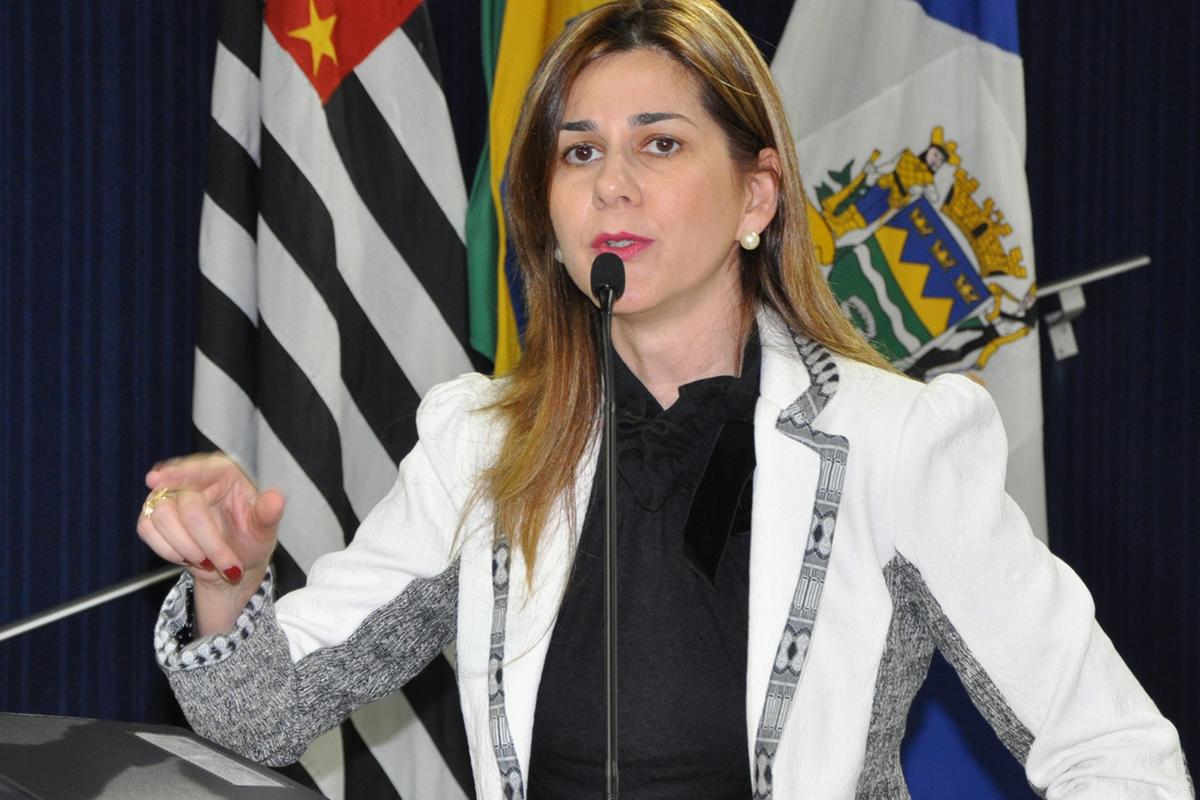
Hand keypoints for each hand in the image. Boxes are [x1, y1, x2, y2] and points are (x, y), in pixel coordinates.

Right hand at [137, 453, 283, 628]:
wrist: (232, 566)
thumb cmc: (250, 541)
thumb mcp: (264, 530)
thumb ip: (269, 514)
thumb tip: (276, 498)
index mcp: (224, 473)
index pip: (200, 468)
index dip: (179, 472)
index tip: (156, 478)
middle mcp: (194, 481)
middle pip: (187, 507)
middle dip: (208, 543)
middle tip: (227, 565)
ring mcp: (170, 497)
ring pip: (161, 517)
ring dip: (186, 548)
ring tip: (209, 561)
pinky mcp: (152, 516)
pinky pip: (146, 529)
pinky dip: (167, 550)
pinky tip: (187, 557)